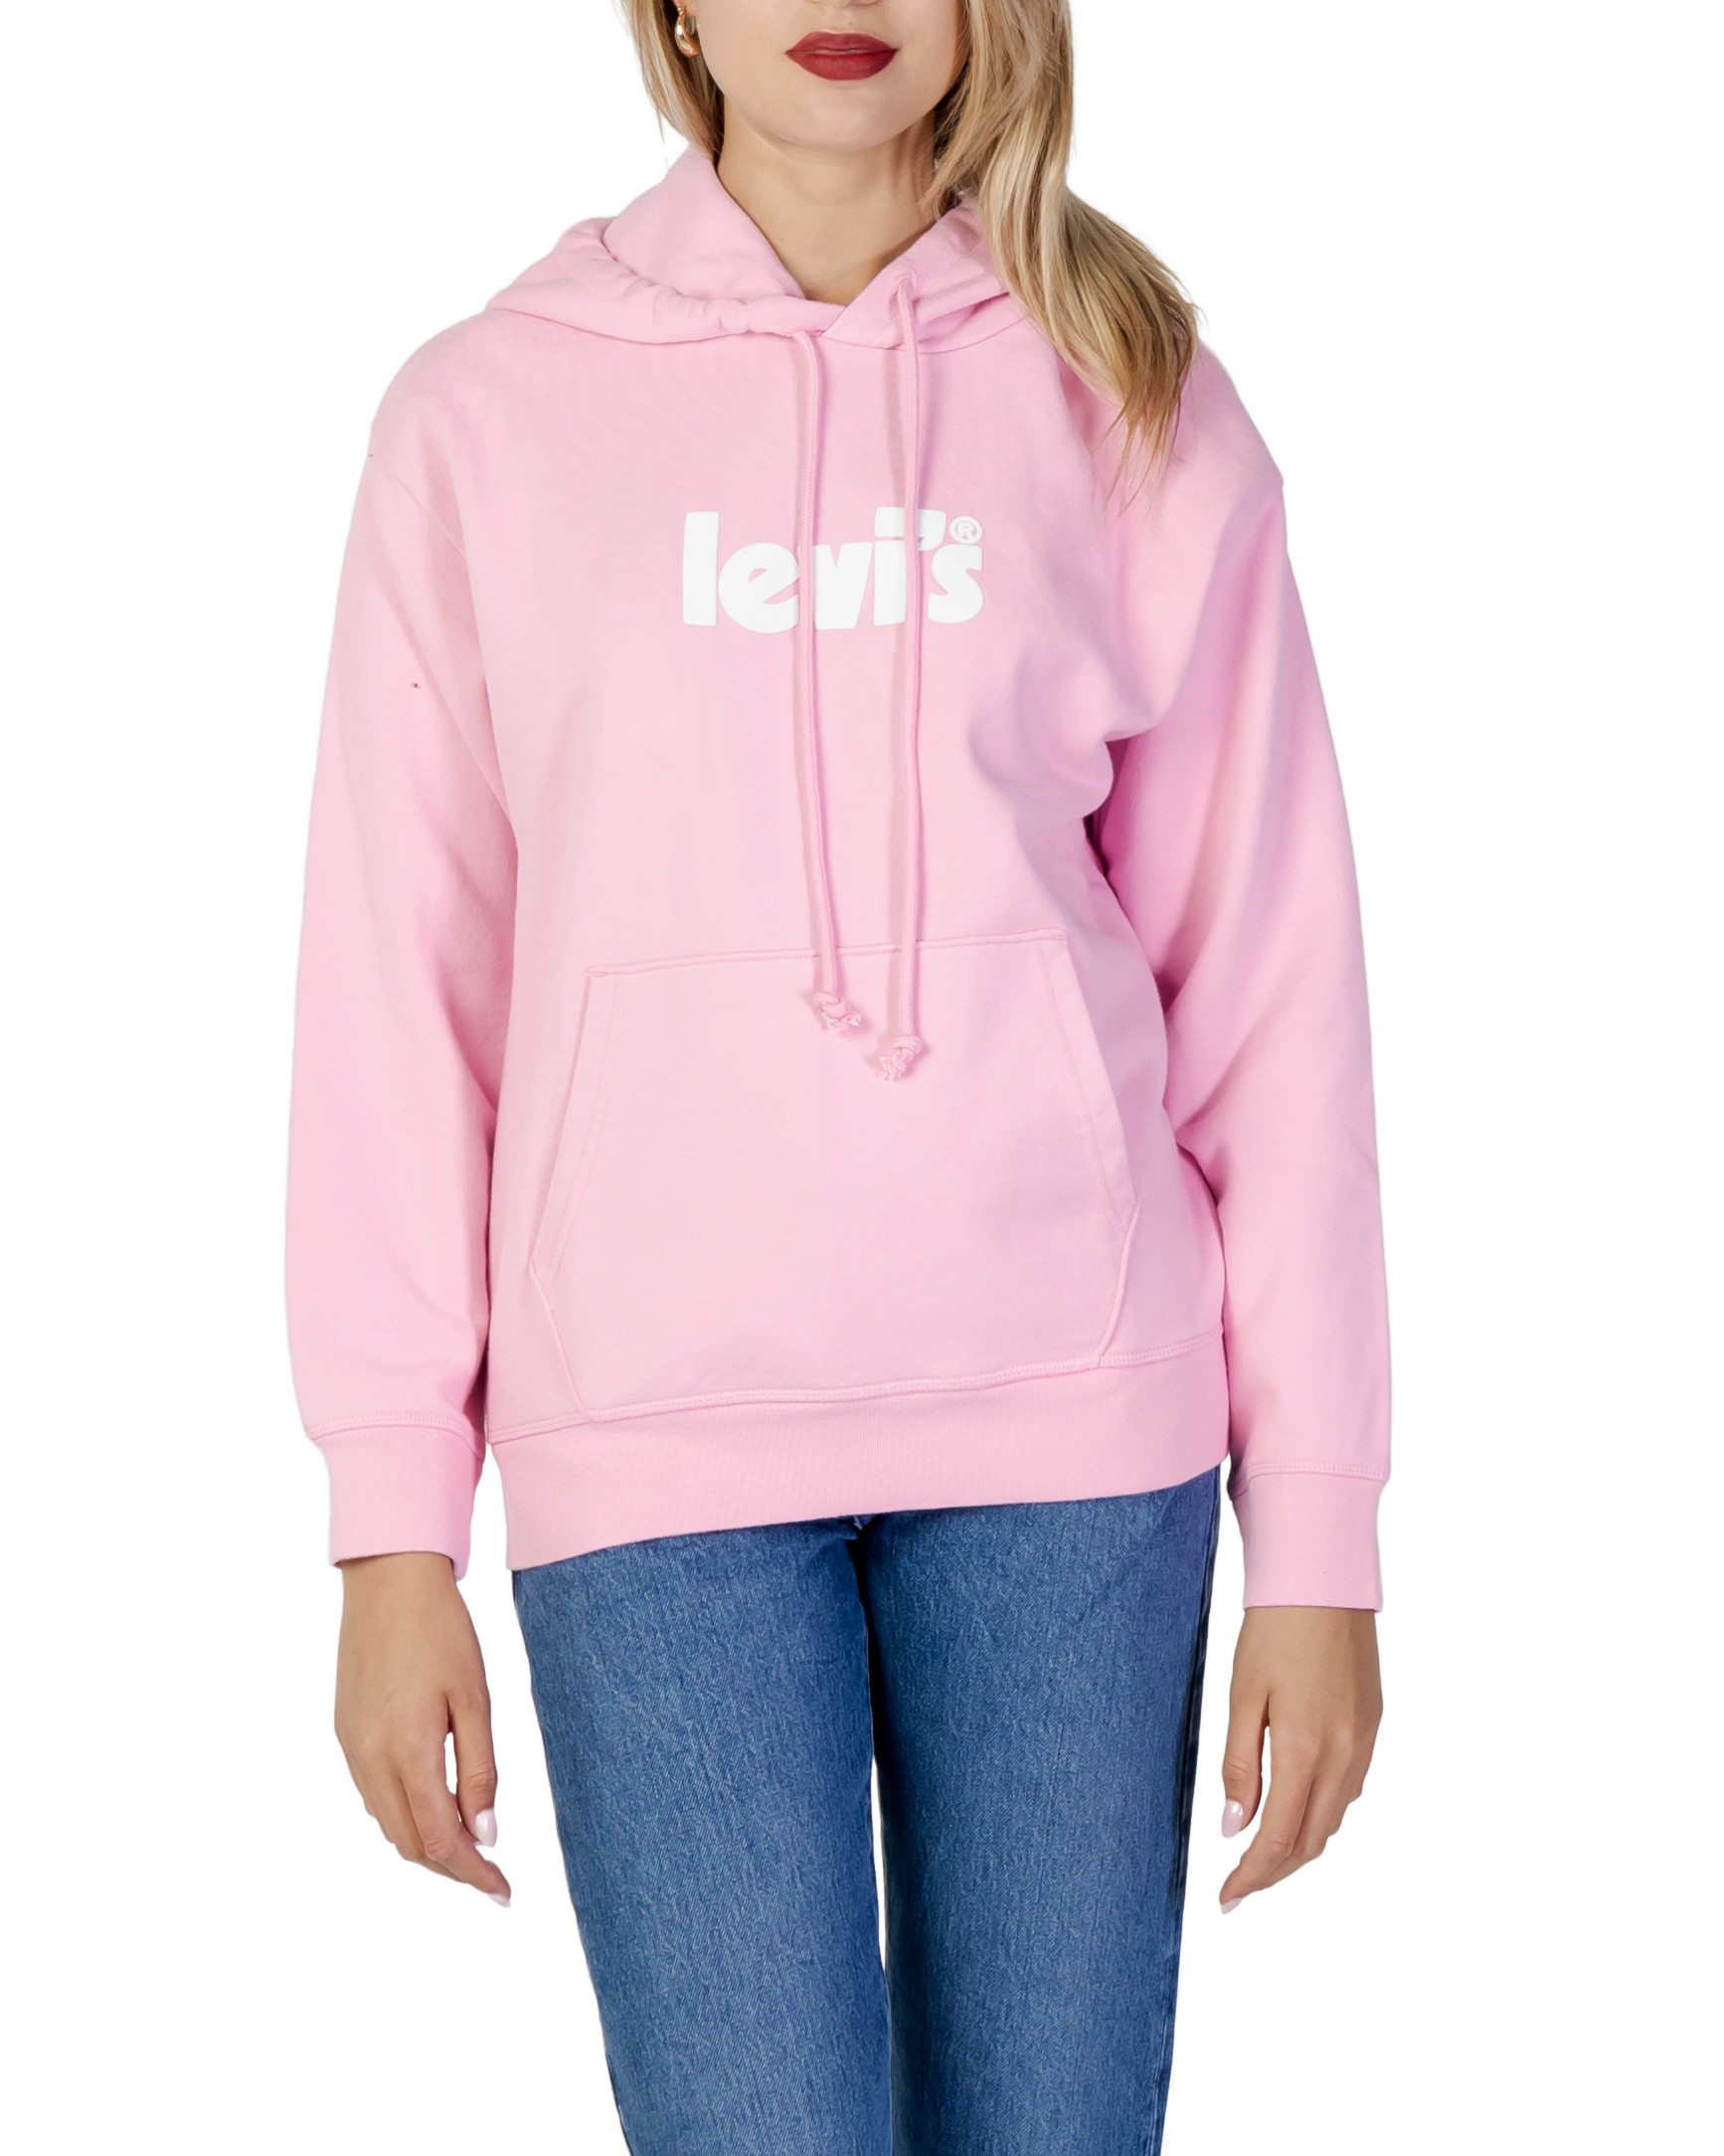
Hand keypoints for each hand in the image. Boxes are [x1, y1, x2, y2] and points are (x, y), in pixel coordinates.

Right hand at [335, 1551, 511, 1902]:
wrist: (388, 1580)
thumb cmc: (441, 1631)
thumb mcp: (474, 1699)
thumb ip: (479, 1771)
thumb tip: (486, 1834)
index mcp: (407, 1752)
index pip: (441, 1841)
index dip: (474, 1873)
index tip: (504, 1891)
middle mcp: (370, 1759)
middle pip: (410, 1844)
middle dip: (451, 1867)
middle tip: (492, 1874)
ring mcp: (351, 1747)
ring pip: (387, 1824)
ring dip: (426, 1844)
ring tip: (469, 1845)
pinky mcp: (344, 1731)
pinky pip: (372, 1794)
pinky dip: (404, 1814)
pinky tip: (433, 1804)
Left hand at [1218, 1606, 1379, 1910]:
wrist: (1324, 1578)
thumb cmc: (1275, 1629)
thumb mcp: (1242, 1695)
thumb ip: (1239, 1765)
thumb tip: (1234, 1828)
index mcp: (1307, 1749)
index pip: (1279, 1839)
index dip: (1251, 1876)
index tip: (1226, 1899)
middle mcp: (1345, 1755)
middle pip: (1311, 1841)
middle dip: (1275, 1872)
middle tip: (1239, 1886)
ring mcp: (1365, 1741)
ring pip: (1333, 1819)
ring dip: (1299, 1846)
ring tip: (1261, 1855)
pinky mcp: (1372, 1725)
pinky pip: (1349, 1789)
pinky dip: (1321, 1812)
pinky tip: (1297, 1807)